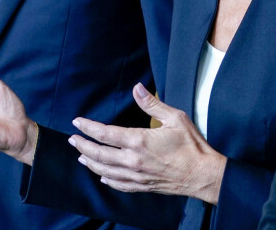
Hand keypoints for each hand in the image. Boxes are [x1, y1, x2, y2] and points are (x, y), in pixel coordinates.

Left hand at [70, 83, 226, 202]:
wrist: (203, 175)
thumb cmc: (191, 145)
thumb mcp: (174, 118)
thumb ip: (152, 104)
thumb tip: (137, 88)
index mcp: (138, 141)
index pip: (104, 134)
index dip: (88, 127)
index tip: (77, 122)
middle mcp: (133, 160)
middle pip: (99, 154)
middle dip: (83, 145)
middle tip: (72, 139)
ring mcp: (137, 176)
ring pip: (105, 171)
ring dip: (90, 163)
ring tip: (81, 156)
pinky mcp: (143, 186)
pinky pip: (119, 185)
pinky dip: (107, 179)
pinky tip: (102, 175)